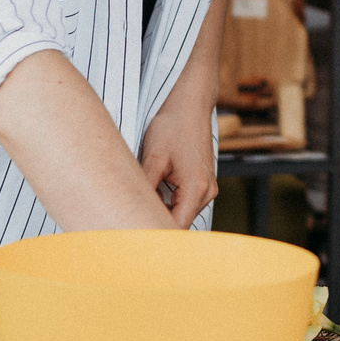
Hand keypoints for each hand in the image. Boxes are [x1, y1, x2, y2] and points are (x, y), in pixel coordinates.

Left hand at [137, 96, 217, 226]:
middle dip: (156, 221)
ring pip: (181, 214)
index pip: (176, 228)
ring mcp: (208, 189)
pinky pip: (185, 203)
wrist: (191, 105)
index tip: (134, 234)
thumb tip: (133, 213)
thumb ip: (146, 190)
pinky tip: (155, 189)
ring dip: (161, 210)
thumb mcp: (153, 158)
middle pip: (179, 223)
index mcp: (196, 189)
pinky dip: (168, 202)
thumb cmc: (172, 127)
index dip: (155, 233)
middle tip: (131, 215)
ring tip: (144, 195)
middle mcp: (207, 193)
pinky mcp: (204, 184)